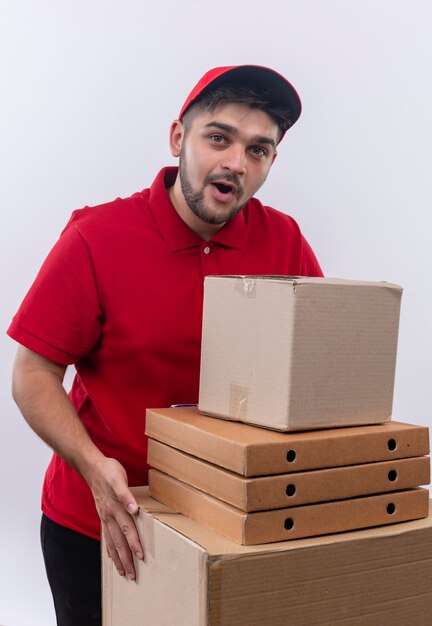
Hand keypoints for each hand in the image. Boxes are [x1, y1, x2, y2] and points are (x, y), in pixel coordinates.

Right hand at [88, 456, 143, 579]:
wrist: (92, 467)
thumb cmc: (108, 470)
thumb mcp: (118, 478)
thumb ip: (126, 494)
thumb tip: (134, 510)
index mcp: (115, 507)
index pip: (127, 529)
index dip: (134, 543)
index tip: (141, 557)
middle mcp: (109, 515)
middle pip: (119, 541)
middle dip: (126, 559)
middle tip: (132, 576)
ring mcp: (105, 516)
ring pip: (112, 542)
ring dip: (118, 558)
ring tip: (123, 573)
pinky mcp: (103, 515)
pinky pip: (106, 536)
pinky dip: (109, 548)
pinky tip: (112, 557)